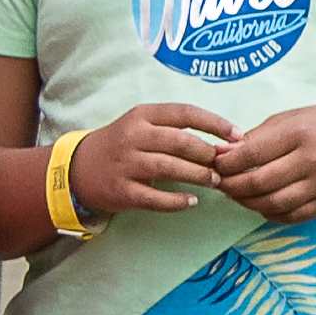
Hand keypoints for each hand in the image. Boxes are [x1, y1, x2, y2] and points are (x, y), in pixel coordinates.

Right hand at [64, 100, 237, 223]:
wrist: (78, 169)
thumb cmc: (122, 145)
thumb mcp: (143, 127)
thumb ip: (177, 132)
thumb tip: (224, 145)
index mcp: (142, 116)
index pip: (185, 113)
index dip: (216, 124)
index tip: (237, 136)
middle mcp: (133, 137)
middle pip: (181, 142)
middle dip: (208, 154)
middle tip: (223, 165)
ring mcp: (126, 164)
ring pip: (170, 168)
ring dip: (198, 176)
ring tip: (213, 181)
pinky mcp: (122, 190)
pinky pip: (156, 198)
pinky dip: (177, 201)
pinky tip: (191, 201)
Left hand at [206, 105, 315, 222]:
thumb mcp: (291, 118)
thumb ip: (257, 136)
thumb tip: (222, 152)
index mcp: (299, 133)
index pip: (252, 153)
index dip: (225, 162)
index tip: (213, 163)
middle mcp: (312, 161)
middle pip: (258, 182)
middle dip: (230, 185)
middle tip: (217, 182)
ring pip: (271, 203)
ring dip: (245, 202)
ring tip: (234, 193)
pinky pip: (289, 216)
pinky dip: (267, 213)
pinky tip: (258, 202)